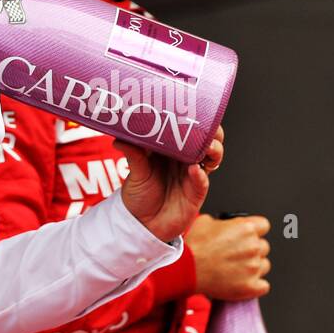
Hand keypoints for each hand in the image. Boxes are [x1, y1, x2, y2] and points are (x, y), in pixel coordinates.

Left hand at [116, 126, 223, 243]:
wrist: (140, 225)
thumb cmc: (139, 195)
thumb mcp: (135, 172)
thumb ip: (133, 154)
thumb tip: (119, 137)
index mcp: (173, 148)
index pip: (191, 128)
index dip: (197, 117)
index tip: (195, 107)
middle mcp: (186, 159)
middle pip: (208, 139)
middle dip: (213, 131)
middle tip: (207, 125)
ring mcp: (193, 175)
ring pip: (213, 157)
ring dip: (214, 149)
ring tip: (207, 145)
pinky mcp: (196, 193)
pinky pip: (203, 181)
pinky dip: (200, 175)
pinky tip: (195, 169)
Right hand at [186, 214, 271, 299]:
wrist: (186, 270)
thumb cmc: (194, 247)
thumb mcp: (205, 222)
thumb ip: (223, 222)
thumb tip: (225, 225)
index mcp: (246, 228)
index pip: (263, 226)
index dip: (255, 231)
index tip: (249, 236)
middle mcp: (253, 246)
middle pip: (263, 247)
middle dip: (252, 250)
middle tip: (236, 255)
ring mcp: (253, 267)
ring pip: (264, 266)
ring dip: (253, 267)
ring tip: (236, 269)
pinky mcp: (251, 286)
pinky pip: (263, 286)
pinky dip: (255, 285)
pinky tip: (241, 282)